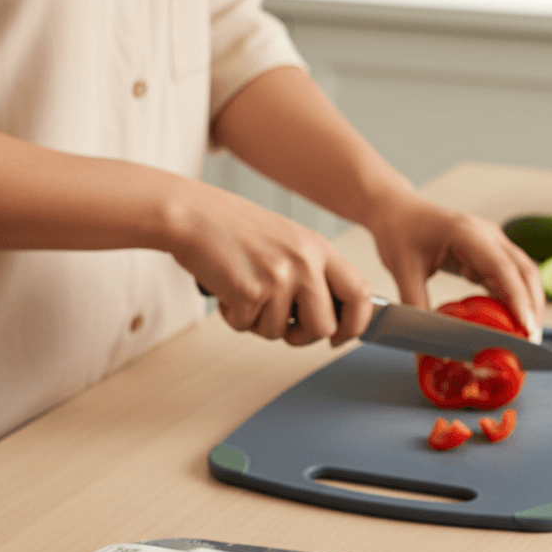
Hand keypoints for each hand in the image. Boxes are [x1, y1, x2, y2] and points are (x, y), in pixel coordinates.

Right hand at [166, 181, 371, 346]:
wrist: (191, 214)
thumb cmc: (233, 230)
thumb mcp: (287, 242)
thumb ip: (312, 273)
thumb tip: (330, 318)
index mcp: (317, 248)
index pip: (360, 294)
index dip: (354, 324)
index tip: (341, 337)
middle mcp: (303, 261)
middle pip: (324, 327)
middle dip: (302, 337)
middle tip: (284, 326)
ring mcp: (278, 276)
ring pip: (280, 333)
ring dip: (259, 324)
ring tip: (244, 292)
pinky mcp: (249, 291)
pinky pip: (247, 327)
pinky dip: (233, 317)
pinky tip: (226, 289)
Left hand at [366, 193, 545, 340]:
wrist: (397, 210)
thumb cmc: (399, 232)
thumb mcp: (403, 271)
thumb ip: (415, 307)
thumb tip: (422, 346)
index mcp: (467, 233)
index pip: (502, 268)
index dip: (518, 299)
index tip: (526, 327)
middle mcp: (487, 235)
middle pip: (524, 271)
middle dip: (533, 306)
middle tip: (530, 341)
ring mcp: (491, 242)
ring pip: (523, 274)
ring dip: (528, 304)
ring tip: (526, 337)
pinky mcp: (488, 253)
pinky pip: (509, 278)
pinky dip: (514, 300)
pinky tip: (512, 322)